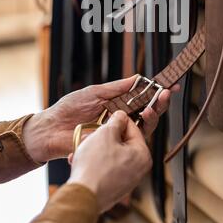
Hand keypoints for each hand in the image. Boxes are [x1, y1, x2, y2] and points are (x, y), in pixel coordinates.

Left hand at [23, 76, 178, 162]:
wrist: (52, 129)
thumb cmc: (69, 108)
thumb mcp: (94, 92)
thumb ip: (116, 88)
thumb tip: (138, 77)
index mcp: (117, 103)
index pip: (141, 97)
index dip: (156, 91)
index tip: (170, 84)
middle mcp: (121, 118)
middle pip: (147, 111)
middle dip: (159, 103)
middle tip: (167, 94)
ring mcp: (118, 132)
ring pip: (144, 126)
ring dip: (152, 115)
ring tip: (153, 107)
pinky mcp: (114, 145)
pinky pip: (132, 140)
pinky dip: (141, 130)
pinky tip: (144, 118)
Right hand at [68, 110, 151, 212]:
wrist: (81, 197)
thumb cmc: (95, 167)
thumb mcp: (105, 133)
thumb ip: (116, 121)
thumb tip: (120, 116)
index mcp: (142, 155)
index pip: (134, 128)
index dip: (118, 120)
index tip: (109, 117)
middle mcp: (138, 169)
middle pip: (122, 142)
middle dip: (104, 136)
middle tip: (93, 132)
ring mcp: (126, 180)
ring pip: (111, 154)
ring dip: (96, 147)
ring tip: (82, 146)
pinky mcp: (113, 188)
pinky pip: (105, 168)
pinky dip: (94, 161)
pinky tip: (80, 159)